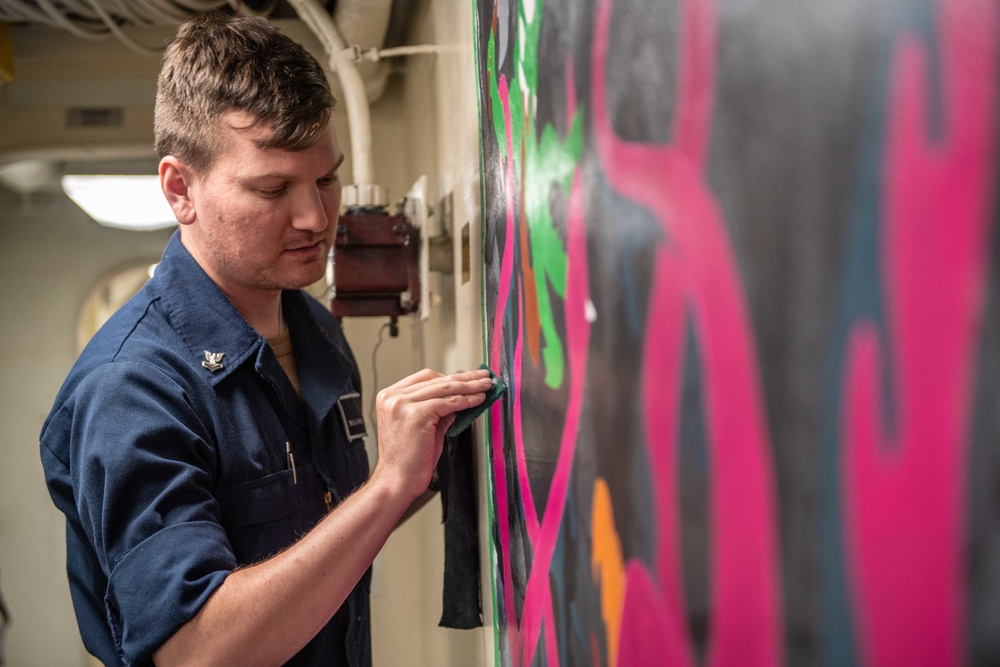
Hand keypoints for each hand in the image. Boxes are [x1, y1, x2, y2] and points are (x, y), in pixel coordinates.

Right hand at [372, 368, 491, 498]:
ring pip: (445, 388)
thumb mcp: (422, 427)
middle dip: (464, 377)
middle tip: (483, 377)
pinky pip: (449, 403)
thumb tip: (459, 400)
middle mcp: (393, 397)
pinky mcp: (416, 414)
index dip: (450, 376)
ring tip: (485, 386)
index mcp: (389, 397)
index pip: (425, 377)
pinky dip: (466, 400)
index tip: (468, 376)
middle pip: (436, 379)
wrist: (397, 481)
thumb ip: (437, 410)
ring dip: (469, 386)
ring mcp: (402, 404)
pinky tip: (478, 400)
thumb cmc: (407, 460)